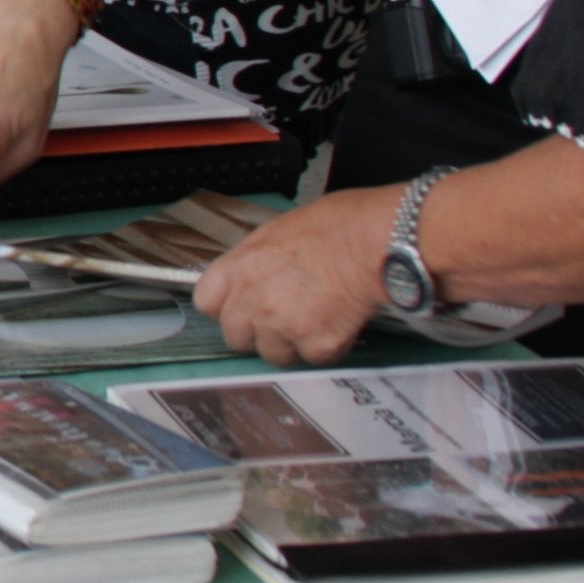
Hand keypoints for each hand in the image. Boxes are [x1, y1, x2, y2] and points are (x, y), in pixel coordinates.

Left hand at [194, 188, 400, 364]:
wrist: (377, 240)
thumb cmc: (340, 224)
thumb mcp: (280, 230)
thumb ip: (257, 259)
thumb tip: (256, 272)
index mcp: (240, 266)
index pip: (207, 302)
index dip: (225, 306)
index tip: (240, 307)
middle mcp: (253, 299)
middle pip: (235, 337)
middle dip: (256, 332)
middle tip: (282, 318)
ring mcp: (282, 325)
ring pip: (273, 354)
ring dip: (291, 344)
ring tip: (316, 318)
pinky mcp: (316, 344)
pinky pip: (314, 358)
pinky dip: (328, 347)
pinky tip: (340, 322)